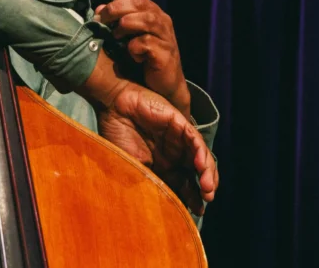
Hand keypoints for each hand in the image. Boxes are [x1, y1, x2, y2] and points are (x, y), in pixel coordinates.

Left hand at [94, 0, 190, 118]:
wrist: (165, 87)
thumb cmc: (144, 60)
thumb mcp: (128, 38)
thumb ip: (116, 22)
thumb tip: (99, 10)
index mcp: (151, 12)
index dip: (115, 1)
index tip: (102, 15)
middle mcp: (161, 20)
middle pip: (138, 2)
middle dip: (115, 9)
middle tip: (103, 22)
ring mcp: (165, 36)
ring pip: (146, 19)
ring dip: (125, 26)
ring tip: (116, 37)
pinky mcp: (166, 54)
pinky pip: (147, 43)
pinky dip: (135, 48)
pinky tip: (134, 56)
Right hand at [97, 80, 218, 214]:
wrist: (112, 107)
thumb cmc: (118, 135)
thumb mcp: (134, 165)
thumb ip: (151, 179)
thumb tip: (166, 202)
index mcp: (163, 165)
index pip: (183, 183)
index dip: (192, 197)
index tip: (197, 211)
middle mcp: (174, 152)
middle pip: (197, 172)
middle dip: (204, 187)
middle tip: (205, 200)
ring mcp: (178, 138)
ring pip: (201, 157)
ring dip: (207, 173)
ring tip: (206, 188)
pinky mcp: (179, 123)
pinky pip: (195, 139)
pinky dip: (200, 152)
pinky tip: (200, 165)